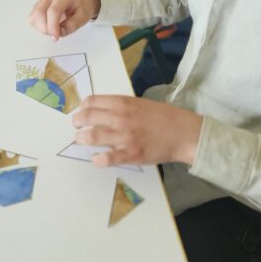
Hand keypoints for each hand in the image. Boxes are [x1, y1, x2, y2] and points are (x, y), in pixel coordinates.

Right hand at [28, 0, 100, 40]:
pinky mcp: (38, 5)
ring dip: (41, 28)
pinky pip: (33, 18)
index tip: (55, 37)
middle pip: (39, 13)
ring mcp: (42, 0)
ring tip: (53, 28)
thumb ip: (72, 25)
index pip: (53, 11)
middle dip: (45, 28)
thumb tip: (60, 33)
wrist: (81, 0)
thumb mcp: (83, 17)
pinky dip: (39, 26)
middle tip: (55, 34)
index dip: (52, 27)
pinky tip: (49, 25)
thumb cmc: (81, 6)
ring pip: (33, 16)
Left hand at [73, 95, 202, 167]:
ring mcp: (125, 137)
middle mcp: (121, 118)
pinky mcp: (131, 154)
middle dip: (77, 122)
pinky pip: (108, 158)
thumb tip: (102, 110)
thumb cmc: (163, 117)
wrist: (183, 133)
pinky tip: (96, 158)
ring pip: (93, 136)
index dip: (83, 107)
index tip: (82, 111)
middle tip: (77, 126)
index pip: (92, 101)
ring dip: (82, 138)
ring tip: (81, 139)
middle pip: (88, 117)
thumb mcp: (140, 104)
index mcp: (124, 103)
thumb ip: (121, 106)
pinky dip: (98, 159)